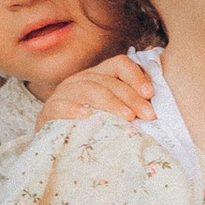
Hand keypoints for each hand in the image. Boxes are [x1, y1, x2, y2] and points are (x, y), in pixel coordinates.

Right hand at [38, 52, 152, 124]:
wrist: (58, 141)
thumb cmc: (93, 126)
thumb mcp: (113, 112)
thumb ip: (131, 106)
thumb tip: (156, 108)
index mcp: (100, 75)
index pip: (120, 63)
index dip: (136, 75)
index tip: (150, 94)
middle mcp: (82, 79)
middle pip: (109, 81)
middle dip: (131, 98)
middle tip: (148, 115)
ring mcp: (65, 93)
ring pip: (89, 89)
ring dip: (110, 103)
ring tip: (127, 118)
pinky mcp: (49, 110)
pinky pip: (60, 106)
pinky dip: (74, 109)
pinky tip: (87, 116)